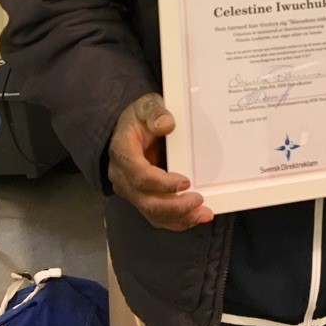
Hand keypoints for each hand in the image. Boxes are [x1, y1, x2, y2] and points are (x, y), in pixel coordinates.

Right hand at [108, 92, 213, 230]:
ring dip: (178, 218)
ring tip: (203, 214)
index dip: (162, 183)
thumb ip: (155, 112)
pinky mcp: (142, 197)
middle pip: (146, 201)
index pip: (139, 175)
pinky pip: (157, 216)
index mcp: (122, 153)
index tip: (185, 181)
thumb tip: (167, 124)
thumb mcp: (147, 105)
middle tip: (199, 200)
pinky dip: (176, 220)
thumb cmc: (141, 116)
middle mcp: (122, 177)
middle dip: (174, 206)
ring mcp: (131, 190)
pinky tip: (196, 217)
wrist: (133, 126)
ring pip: (152, 213)